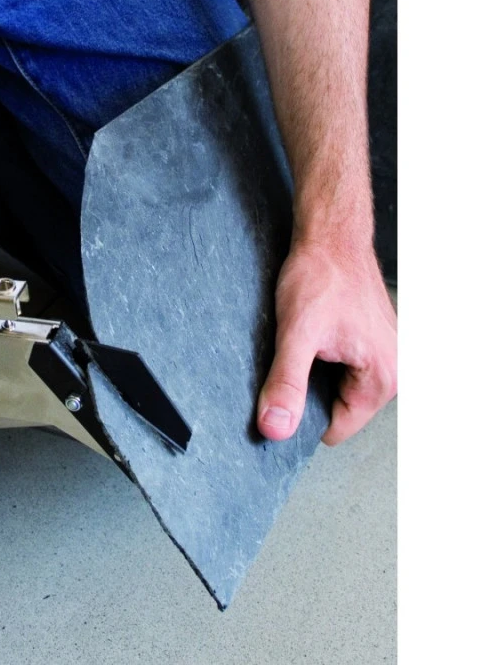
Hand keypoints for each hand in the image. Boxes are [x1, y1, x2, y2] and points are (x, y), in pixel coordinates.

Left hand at [256, 238, 396, 444]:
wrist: (330, 237)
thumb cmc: (321, 276)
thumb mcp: (296, 334)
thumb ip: (287, 384)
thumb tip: (276, 427)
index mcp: (382, 379)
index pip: (335, 429)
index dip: (300, 419)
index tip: (279, 396)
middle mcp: (391, 371)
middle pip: (335, 409)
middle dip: (306, 393)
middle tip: (289, 360)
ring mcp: (382, 355)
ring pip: (333, 387)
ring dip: (311, 373)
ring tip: (302, 344)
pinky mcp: (369, 342)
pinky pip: (338, 367)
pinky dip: (318, 358)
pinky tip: (308, 338)